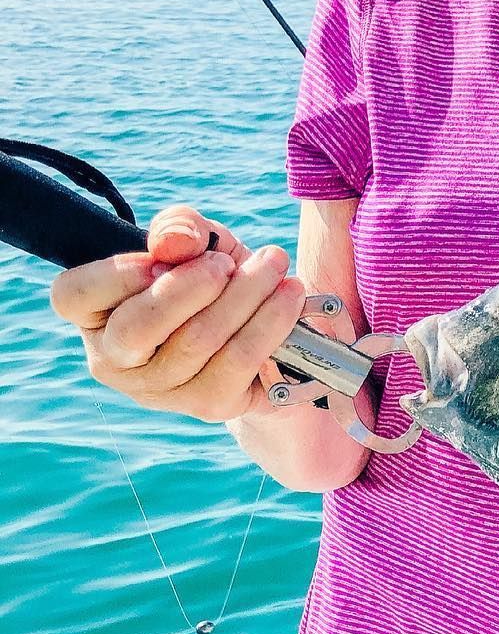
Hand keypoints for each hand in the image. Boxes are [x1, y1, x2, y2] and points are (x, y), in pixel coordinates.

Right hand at [49, 205, 308, 424]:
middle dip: (192, 284)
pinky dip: (270, 322)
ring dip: (245, 295)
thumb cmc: (212, 274)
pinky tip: (289, 297)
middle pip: (138, 327)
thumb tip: (174, 243)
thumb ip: (179, 227)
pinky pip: (238, 362)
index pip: (74, 295)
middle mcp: (115, 360)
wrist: (262, 321)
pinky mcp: (208, 406)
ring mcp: (160, 390)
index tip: (166, 254)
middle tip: (228, 261)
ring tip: (274, 265)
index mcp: (94, 314)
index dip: (116, 271)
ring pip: (197, 341)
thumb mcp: (196, 239)